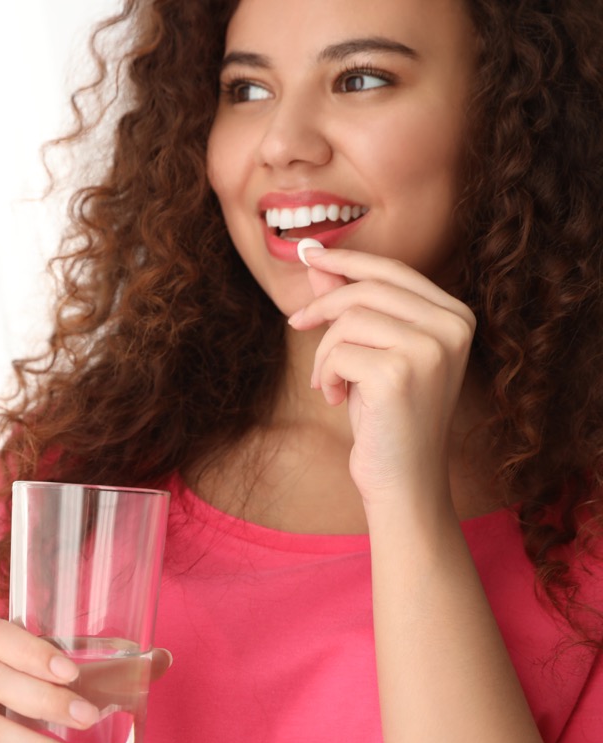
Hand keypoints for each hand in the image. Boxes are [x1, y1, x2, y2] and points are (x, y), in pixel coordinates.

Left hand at [287, 246, 475, 506]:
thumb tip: (317, 262)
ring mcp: (431, 348)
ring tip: (331, 383)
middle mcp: (452, 326)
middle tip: (295, 325)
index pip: (392, 271)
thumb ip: (351, 305)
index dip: (347, 260)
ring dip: (325, 353)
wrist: (403, 478)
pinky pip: (338, 351)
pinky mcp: (400, 372)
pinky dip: (327, 374)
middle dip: (322, 308)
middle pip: (366, 289)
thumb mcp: (370, 352)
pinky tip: (338, 399)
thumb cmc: (387, 417)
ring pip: (348, 320)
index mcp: (454, 316)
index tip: (310, 255)